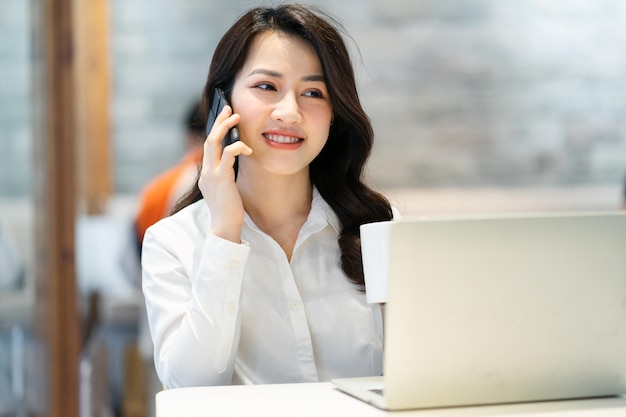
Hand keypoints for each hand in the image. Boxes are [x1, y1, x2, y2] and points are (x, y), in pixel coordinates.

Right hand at [199, 105, 252, 242]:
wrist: (225, 227)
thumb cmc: (229, 211)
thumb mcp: (226, 190)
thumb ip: (227, 176)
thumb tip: (236, 165)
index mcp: (206, 174)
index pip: (209, 147)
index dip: (217, 131)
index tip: (225, 118)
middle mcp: (206, 172)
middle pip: (209, 139)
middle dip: (219, 122)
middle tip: (229, 108)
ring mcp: (211, 174)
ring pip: (214, 142)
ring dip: (225, 127)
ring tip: (236, 117)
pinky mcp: (221, 178)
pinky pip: (228, 154)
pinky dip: (237, 147)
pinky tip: (247, 148)